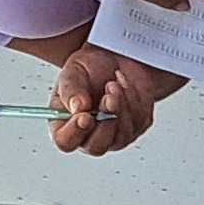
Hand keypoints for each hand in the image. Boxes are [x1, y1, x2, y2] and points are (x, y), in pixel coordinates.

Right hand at [50, 44, 182, 155]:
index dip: (75, 133)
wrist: (116, 57)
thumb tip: (77, 107)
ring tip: (112, 84)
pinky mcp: (135, 128)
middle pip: (96, 147)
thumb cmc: (89, 67)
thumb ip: (70, 89)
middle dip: (105, 121)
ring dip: (120, 107)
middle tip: (107, 98)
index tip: (85, 116)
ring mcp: (114, 135)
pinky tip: (123, 85)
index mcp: (66, 124)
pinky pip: (138, 121)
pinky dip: (132, 100)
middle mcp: (89, 135)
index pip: (65, 142)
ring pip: (121, 136)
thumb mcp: (73, 71)